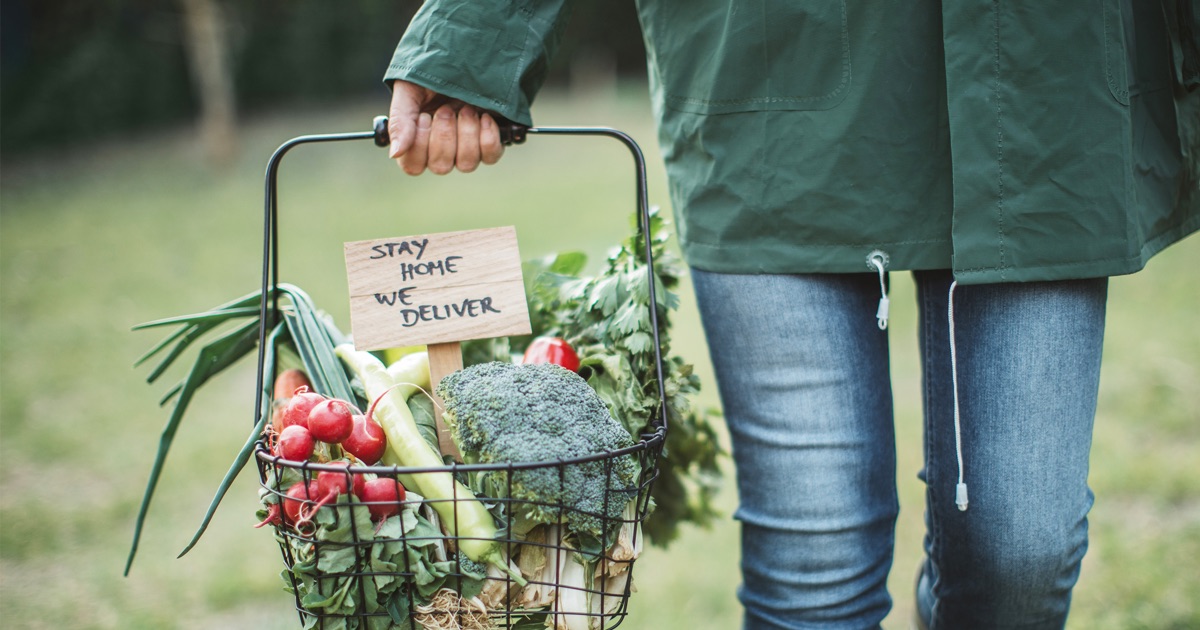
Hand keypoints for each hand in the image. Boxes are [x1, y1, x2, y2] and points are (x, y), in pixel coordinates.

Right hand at [387, 80, 504, 174]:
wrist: (464, 55)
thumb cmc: (430, 72)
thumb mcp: (410, 89)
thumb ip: (400, 120)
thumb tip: (395, 153)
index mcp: (416, 141)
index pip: (413, 166)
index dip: (419, 146)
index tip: (424, 117)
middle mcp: (441, 150)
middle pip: (441, 166)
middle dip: (445, 135)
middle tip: (446, 108)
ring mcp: (466, 149)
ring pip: (466, 164)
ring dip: (466, 134)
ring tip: (466, 108)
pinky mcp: (489, 142)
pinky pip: (491, 155)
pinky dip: (488, 137)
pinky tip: (484, 116)